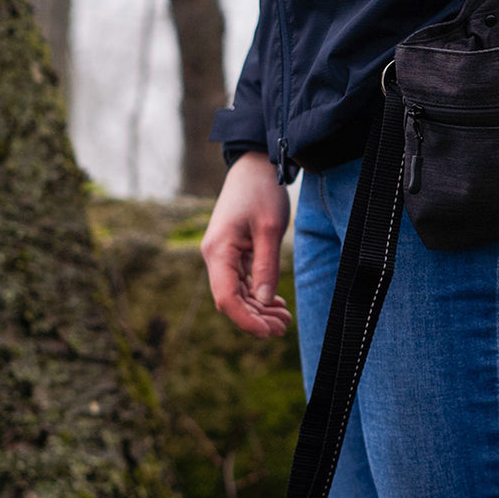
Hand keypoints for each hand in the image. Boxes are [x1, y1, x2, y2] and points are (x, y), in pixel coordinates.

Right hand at [201, 151, 292, 337]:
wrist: (255, 165)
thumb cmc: (262, 192)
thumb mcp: (270, 229)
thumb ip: (266, 267)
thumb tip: (262, 301)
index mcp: (218, 250)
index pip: (226, 298)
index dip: (246, 320)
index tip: (269, 332)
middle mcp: (214, 255)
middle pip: (230, 299)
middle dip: (255, 318)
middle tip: (283, 328)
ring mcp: (222, 254)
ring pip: (236, 293)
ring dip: (258, 308)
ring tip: (284, 319)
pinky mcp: (231, 251)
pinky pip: (241, 281)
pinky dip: (257, 294)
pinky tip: (275, 303)